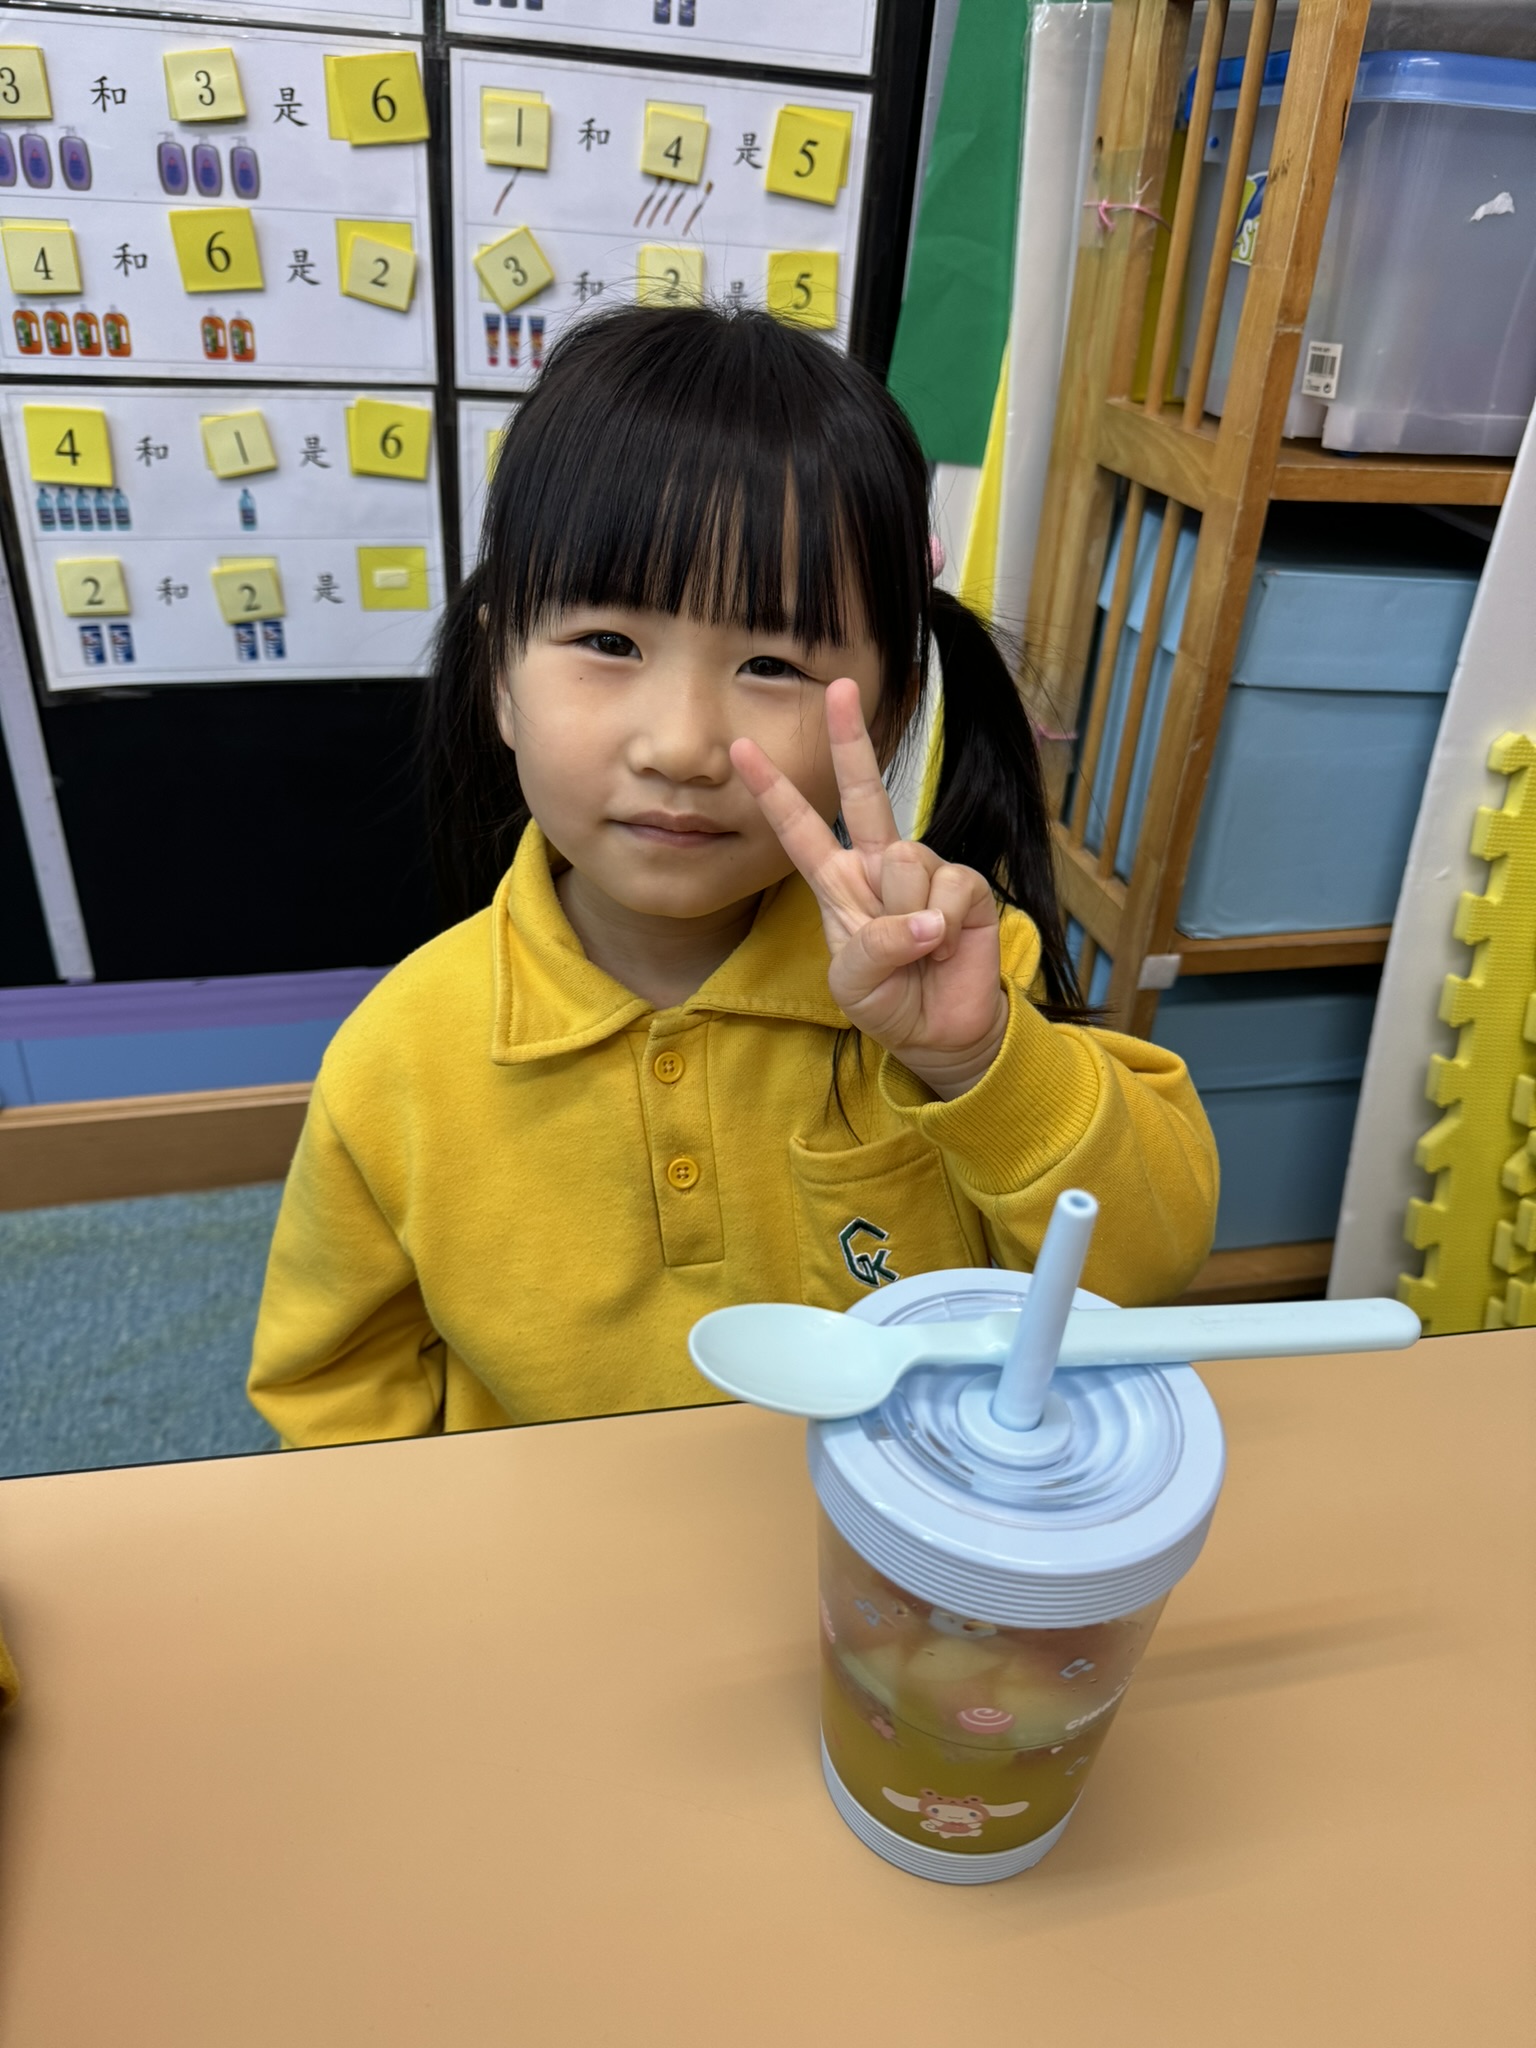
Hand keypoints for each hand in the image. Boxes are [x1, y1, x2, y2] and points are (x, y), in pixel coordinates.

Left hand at [730, 678, 1007, 1100]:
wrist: (940, 1032)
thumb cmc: (889, 1001)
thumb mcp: (853, 982)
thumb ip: (871, 945)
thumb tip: (922, 917)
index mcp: (837, 881)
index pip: (799, 829)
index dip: (772, 790)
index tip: (742, 748)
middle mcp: (879, 863)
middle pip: (864, 793)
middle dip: (850, 741)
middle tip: (841, 688)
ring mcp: (924, 871)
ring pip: (904, 863)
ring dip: (907, 920)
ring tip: (917, 952)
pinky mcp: (966, 887)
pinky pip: (946, 891)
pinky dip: (942, 929)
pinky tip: (945, 947)